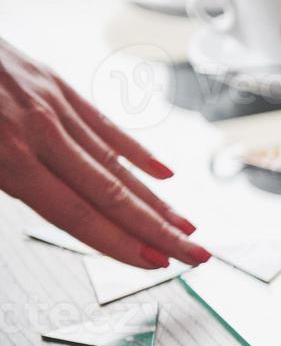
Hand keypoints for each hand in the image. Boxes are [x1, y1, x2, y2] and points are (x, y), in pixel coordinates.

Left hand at [0, 40, 208, 268]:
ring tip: (188, 225)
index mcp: (9, 155)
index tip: (156, 263)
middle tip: (197, 254)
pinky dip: (137, 151)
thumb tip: (42, 210)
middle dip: (160, 229)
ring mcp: (51, 104)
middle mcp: (39, 131)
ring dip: (158, 200)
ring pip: (116, 163)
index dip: (121, 243)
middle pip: (112, 193)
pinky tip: (163, 174)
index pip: (79, 213)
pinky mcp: (52, 82)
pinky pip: (104, 123)